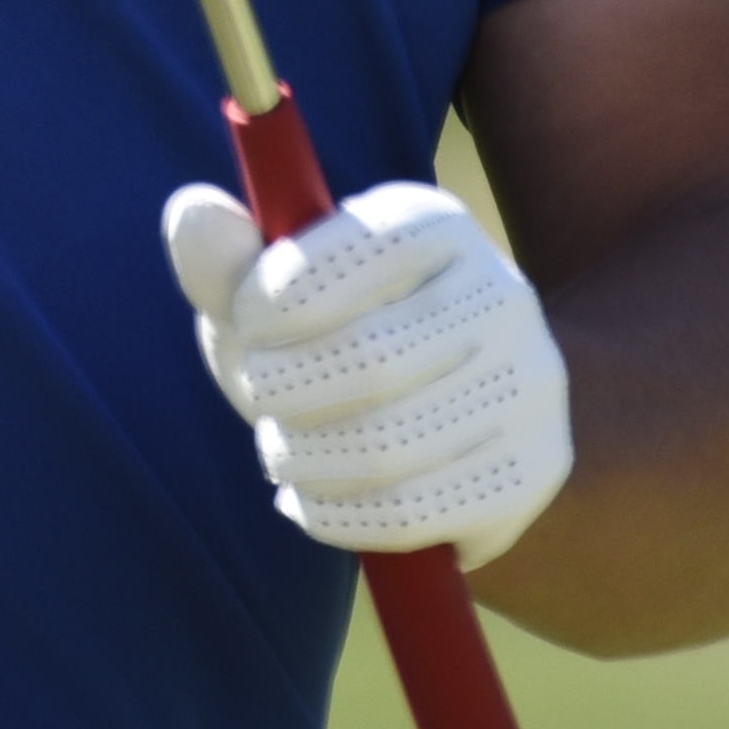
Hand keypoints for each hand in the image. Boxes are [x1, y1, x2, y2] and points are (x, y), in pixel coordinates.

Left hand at [162, 179, 571, 570]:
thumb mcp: (272, 301)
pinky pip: (413, 511)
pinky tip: (315, 499)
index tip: (247, 327)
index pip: (357, 250)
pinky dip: (337, 515)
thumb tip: (195, 213)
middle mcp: (502, 292)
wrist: (447, 424)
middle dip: (284, 391)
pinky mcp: (534, 469)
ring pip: (388, 446)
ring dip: (302, 458)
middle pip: (370, 360)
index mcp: (437, 223)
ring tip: (283, 452)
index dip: (277, 297)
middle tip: (262, 400)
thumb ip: (225, 263)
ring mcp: (530, 384)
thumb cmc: (332, 344)